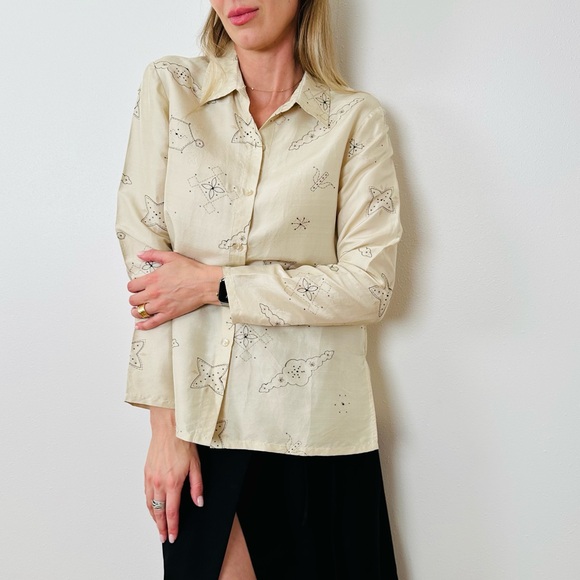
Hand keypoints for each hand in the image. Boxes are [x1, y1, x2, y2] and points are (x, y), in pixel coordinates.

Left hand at [128, 249, 222, 329]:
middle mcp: (153, 293)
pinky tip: (140, 325)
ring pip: (139, 312)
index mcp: (152, 279)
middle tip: (140, 297)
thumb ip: (153, 254)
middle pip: (133, 300)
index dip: (133, 286)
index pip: (131, 286)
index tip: (137, 287)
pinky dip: (144, 325)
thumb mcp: (171, 257)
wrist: (205, 283)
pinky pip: (151, 323)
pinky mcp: (168, 314)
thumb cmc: (191, 270)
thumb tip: (140, 254)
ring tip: (139, 309)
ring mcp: (160, 305)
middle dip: (135, 298)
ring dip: (137, 311)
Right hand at [145, 408, 203, 543]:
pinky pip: (146, 493)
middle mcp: (159, 483)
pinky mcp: (146, 472)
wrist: (169, 428)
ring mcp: (150, 478)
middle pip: (158, 512)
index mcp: (172, 483)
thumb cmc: (182, 444)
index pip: (172, 512)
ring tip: (158, 527)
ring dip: (153, 518)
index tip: (173, 536)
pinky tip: (152, 507)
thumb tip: (198, 502)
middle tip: (164, 538)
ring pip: (150, 504)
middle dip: (161, 527)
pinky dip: (149, 505)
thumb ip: (197, 486)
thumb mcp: (196, 465)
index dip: (173, 526)